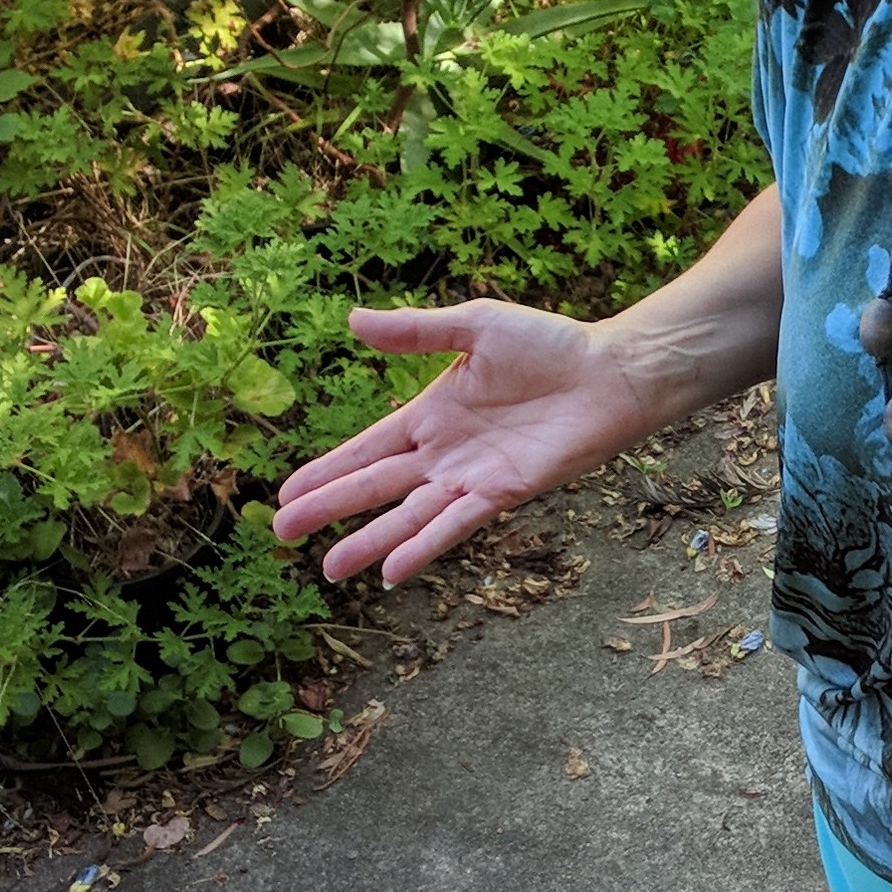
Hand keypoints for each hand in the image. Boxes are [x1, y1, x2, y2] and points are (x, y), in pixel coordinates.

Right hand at [273, 300, 645, 584]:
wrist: (611, 372)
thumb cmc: (551, 345)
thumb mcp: (473, 325)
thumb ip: (415, 329)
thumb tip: (352, 320)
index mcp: (431, 414)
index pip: (366, 449)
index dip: (327, 470)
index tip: (286, 493)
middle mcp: (445, 453)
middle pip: (376, 486)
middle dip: (329, 509)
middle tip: (281, 533)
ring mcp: (472, 477)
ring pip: (408, 515)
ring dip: (368, 541)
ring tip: (328, 568)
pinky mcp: (504, 492)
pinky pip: (456, 525)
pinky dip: (424, 547)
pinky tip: (392, 572)